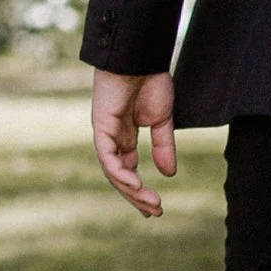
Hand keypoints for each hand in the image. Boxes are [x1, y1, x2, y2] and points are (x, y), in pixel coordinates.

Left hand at [92, 68, 176, 217]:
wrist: (141, 58)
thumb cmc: (150, 81)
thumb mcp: (162, 120)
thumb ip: (163, 146)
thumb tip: (169, 174)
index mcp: (124, 136)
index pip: (128, 170)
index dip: (139, 190)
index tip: (155, 207)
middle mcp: (111, 138)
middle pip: (120, 176)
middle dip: (136, 196)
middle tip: (154, 213)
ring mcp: (105, 133)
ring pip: (113, 171)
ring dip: (131, 190)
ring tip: (150, 203)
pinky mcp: (101, 127)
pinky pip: (108, 157)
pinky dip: (120, 173)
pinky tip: (135, 185)